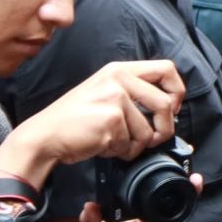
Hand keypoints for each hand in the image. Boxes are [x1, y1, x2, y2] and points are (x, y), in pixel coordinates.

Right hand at [0, 60, 185, 182]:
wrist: (45, 135)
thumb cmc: (75, 121)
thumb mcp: (105, 92)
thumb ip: (134, 93)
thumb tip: (170, 109)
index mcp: (119, 70)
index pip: (167, 69)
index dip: (177, 92)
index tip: (172, 109)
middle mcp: (119, 79)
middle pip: (166, 104)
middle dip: (165, 128)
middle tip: (152, 139)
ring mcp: (115, 98)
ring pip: (148, 131)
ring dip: (135, 145)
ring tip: (113, 142)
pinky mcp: (111, 120)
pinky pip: (131, 144)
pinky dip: (119, 152)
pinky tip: (101, 145)